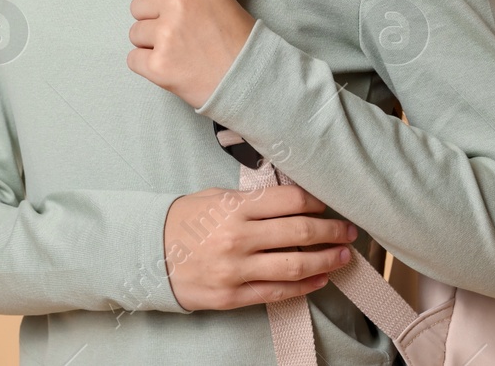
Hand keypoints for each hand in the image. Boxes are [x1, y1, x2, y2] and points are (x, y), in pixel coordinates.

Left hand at [127, 0, 256, 107]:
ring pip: (135, 33)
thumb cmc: (238, 41)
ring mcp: (166, 34)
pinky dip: (148, 66)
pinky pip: (133, 59)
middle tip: (178, 34)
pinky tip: (172, 67)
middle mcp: (178, 1)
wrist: (251, 80)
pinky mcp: (158, 64)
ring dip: (151, 44)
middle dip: (152, 20)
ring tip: (180, 52)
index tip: (164, 3)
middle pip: (138, 5)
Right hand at [163, 184, 359, 310]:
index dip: (317, 203)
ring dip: (325, 261)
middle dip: (331, 232)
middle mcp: (238, 237)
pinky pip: (276, 293)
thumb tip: (290, 200)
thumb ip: (251, 199)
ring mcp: (235, 270)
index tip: (330, 205)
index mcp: (235, 207)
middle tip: (349, 231)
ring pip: (294, 266)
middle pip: (299, 233)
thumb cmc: (183, 221)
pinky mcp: (231, 296)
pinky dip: (303, 287)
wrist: (145, 254)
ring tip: (342, 257)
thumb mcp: (214, 197)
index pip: (290, 201)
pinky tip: (319, 280)